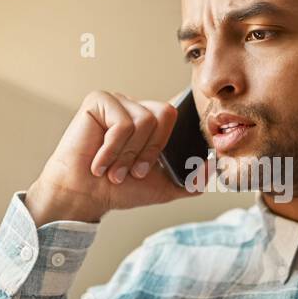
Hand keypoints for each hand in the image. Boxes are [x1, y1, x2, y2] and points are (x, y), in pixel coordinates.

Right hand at [26, 90, 205, 224]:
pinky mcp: (98, 101)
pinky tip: (99, 162)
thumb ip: (190, 181)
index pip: (175, 113)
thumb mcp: (162, 188)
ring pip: (145, 120)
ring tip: (114, 170)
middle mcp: (135, 107)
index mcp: (150, 122)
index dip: (173, 133)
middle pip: (166, 114)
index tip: (156, 163)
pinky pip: (122, 123)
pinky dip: (113, 150)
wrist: (84, 197)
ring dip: (129, 154)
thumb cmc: (116, 190)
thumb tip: (213, 166)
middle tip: (132, 172)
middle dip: (151, 150)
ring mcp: (117, 102)